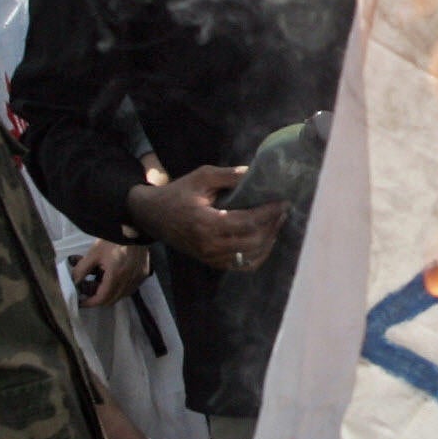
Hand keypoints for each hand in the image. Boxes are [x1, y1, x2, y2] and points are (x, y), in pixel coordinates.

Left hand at [73, 240, 149, 308]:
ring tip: (99, 283)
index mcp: (116, 275)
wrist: (134, 226)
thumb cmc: (112, 238)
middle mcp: (129, 280)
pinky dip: (120, 287)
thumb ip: (81, 270)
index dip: (90, 302)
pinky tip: (113, 278)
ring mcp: (138, 278)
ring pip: (122, 295)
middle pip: (112, 299)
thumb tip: (73, 282)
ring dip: (110, 293)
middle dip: (98, 298)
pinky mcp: (144, 273)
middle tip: (88, 291)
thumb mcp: (94, 253)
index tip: (81, 302)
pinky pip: (130, 287)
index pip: (102, 298)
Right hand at [125, 166, 288, 271]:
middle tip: (283, 210)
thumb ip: (228, 175)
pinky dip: (258, 255)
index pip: (246, 222)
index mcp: (206, 223)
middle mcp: (210, 245)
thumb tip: (255, 173)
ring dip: (269, 240)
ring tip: (277, 223)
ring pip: (251, 256)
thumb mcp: (201, 177)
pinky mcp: (212, 262)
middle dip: (272, 225)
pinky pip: (242, 265)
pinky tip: (266, 240)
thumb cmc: (177, 194)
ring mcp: (211, 257)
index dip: (268, 213)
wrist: (153, 216)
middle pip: (253, 241)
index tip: (283, 202)